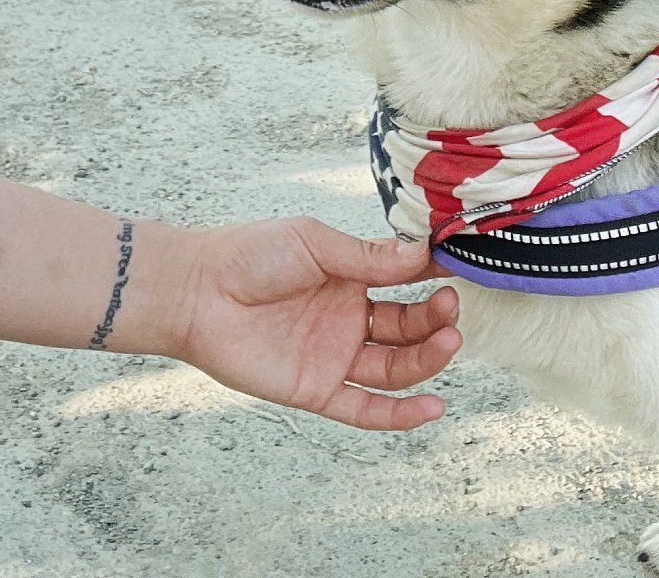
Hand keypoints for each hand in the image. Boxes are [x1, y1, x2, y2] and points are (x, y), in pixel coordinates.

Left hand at [155, 218, 459, 430]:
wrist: (197, 291)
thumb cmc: (248, 254)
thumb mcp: (313, 243)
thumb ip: (366, 256)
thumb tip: (421, 251)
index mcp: (347, 277)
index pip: (403, 280)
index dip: (432, 275)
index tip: (462, 266)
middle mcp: (346, 318)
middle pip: (405, 327)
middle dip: (432, 317)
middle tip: (449, 304)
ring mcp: (333, 356)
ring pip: (394, 367)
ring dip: (426, 357)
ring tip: (448, 338)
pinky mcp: (316, 390)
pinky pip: (366, 409)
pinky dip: (401, 414)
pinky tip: (433, 405)